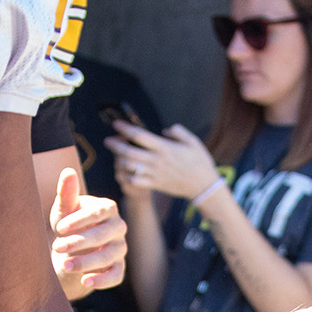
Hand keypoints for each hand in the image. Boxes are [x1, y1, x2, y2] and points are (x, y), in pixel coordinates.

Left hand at [47, 167, 126, 297]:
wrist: (70, 251)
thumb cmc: (67, 225)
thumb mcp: (64, 210)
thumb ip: (67, 193)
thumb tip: (68, 172)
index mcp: (108, 209)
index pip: (99, 212)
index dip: (80, 221)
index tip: (59, 228)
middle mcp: (119, 228)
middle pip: (103, 235)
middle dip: (79, 242)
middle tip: (57, 247)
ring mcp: (120, 249)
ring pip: (109, 256)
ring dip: (86, 262)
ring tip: (65, 265)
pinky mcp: (118, 269)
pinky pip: (116, 276)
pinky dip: (102, 280)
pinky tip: (85, 282)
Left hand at [105, 121, 222, 202]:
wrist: (203, 186)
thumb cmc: (200, 162)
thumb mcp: (193, 141)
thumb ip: (178, 132)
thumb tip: (165, 130)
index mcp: (164, 147)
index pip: (139, 135)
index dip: (125, 129)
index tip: (116, 124)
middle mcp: (156, 160)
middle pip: (128, 151)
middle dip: (115, 145)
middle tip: (107, 141)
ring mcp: (154, 174)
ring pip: (129, 166)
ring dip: (119, 160)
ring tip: (116, 156)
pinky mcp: (154, 184)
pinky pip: (135, 181)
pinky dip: (127, 177)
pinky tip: (125, 172)